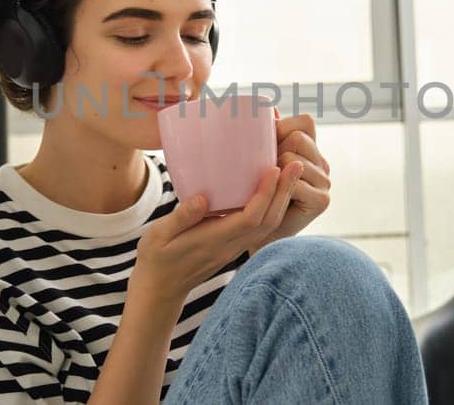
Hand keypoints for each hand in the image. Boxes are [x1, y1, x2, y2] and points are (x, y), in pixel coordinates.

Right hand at [131, 161, 305, 303]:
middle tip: (297, 164)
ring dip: (282, 199)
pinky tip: (274, 190)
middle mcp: (230, 246)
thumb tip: (202, 199)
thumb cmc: (156, 260)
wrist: (161, 290)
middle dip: (284, 192)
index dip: (265, 194)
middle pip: (268, 221)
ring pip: (268, 225)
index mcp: (213, 241)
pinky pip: (261, 227)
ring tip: (292, 172)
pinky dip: (273, 207)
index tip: (274, 169)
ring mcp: (234, 248)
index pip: (249, 218)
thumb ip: (181, 218)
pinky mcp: (234, 246)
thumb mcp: (158, 236)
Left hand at [255, 111, 331, 251]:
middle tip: (264, 171)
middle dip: (275, 150)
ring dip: (274, 170)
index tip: (266, 144)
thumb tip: (271, 108)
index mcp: (311, 150)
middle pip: (298, 138)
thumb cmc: (253, 194)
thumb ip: (266, 136)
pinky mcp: (322, 201)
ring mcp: (325, 182)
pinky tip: (274, 198)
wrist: (255, 234)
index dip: (283, 127)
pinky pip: (295, 183)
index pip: (305, 122)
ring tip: (268, 185)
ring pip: (294, 159)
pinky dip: (279, 188)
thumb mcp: (259, 160)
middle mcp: (322, 164)